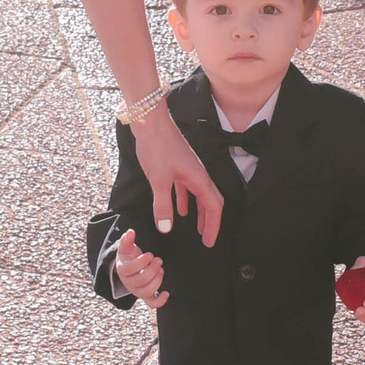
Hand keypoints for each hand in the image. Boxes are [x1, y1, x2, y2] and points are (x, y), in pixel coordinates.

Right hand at [113, 230, 168, 308]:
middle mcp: (129, 283)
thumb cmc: (129, 257)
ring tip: (161, 269)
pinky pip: (151, 303)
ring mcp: (137, 291)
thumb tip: (130, 232)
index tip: (150, 255)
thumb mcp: (126, 247)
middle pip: (140, 280)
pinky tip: (167, 293)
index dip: (141, 262)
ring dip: (157, 280)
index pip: (131, 269)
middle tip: (159, 260)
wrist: (128, 268)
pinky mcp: (145, 296)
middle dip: (152, 270)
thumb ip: (127, 240)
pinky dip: (159, 301)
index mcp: (123, 270)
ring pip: (147, 291)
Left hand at [133, 102, 224, 246]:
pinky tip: (179, 209)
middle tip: (206, 238)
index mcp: (199, 178)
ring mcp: (188, 169)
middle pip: (210, 201)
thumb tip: (166, 228)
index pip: (213, 207)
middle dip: (210, 221)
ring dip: (199, 211)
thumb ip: (163, 205)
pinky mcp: (177, 165)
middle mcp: (198, 174)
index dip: (213, 226)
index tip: (209, 243)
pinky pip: (186, 187)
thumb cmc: (157, 147)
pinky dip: (185, 200)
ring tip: (196, 227)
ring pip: (198, 195)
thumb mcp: (159, 180)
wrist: (150, 122)